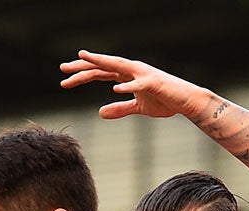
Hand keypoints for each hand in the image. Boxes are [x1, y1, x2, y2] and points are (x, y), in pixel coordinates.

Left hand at [60, 52, 203, 120]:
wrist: (186, 101)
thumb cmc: (164, 101)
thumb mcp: (137, 108)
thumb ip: (119, 109)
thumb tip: (100, 113)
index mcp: (126, 75)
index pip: (99, 73)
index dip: (82, 75)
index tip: (64, 80)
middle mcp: (131, 70)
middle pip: (103, 66)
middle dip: (83, 66)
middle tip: (62, 69)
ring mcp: (142, 74)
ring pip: (117, 65)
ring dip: (100, 62)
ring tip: (84, 59)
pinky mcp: (154, 82)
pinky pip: (138, 84)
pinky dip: (128, 85)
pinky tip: (115, 87)